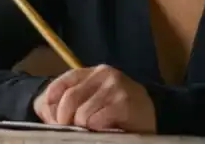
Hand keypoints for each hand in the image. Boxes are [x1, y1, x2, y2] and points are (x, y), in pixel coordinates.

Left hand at [33, 64, 155, 132]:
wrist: (155, 112)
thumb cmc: (120, 110)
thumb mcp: (95, 100)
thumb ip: (72, 102)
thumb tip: (49, 113)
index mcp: (93, 72)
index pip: (62, 83)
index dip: (51, 103)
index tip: (53, 120)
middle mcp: (104, 74)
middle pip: (69, 99)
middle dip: (64, 120)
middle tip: (70, 131)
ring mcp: (115, 87)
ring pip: (82, 113)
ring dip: (83, 128)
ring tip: (93, 131)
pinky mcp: (124, 102)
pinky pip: (96, 121)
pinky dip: (96, 129)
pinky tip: (106, 129)